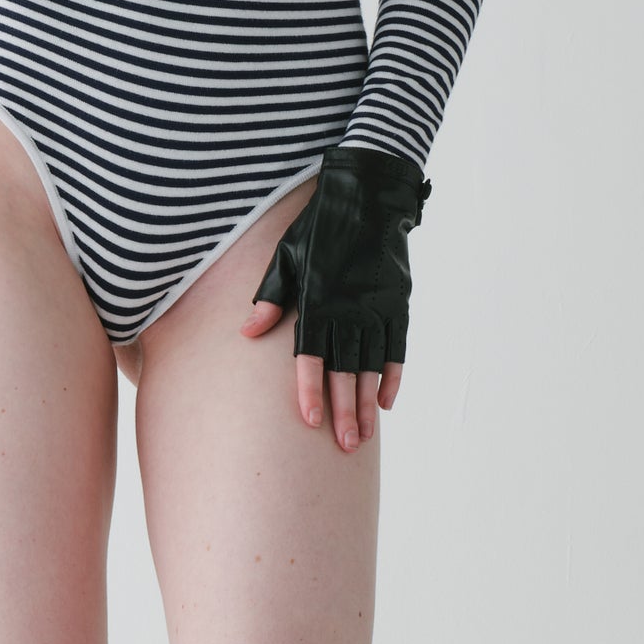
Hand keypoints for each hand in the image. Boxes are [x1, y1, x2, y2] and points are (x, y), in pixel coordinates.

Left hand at [239, 145, 429, 452]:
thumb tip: (247, 333)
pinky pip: (397, 347)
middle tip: (345, 445)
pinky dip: (393, 375)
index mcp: (317, 300)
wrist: (369, 199)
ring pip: (372, 365)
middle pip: (345, 370)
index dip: (310, 390)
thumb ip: (270, 298)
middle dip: (343, 410)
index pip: (311, 355)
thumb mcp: (286, 257)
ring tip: (364, 436)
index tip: (309, 422)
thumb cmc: (319, 229)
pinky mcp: (397, 303)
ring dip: (367, 403)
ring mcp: (376, 307)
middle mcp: (348, 309)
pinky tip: (386, 402)